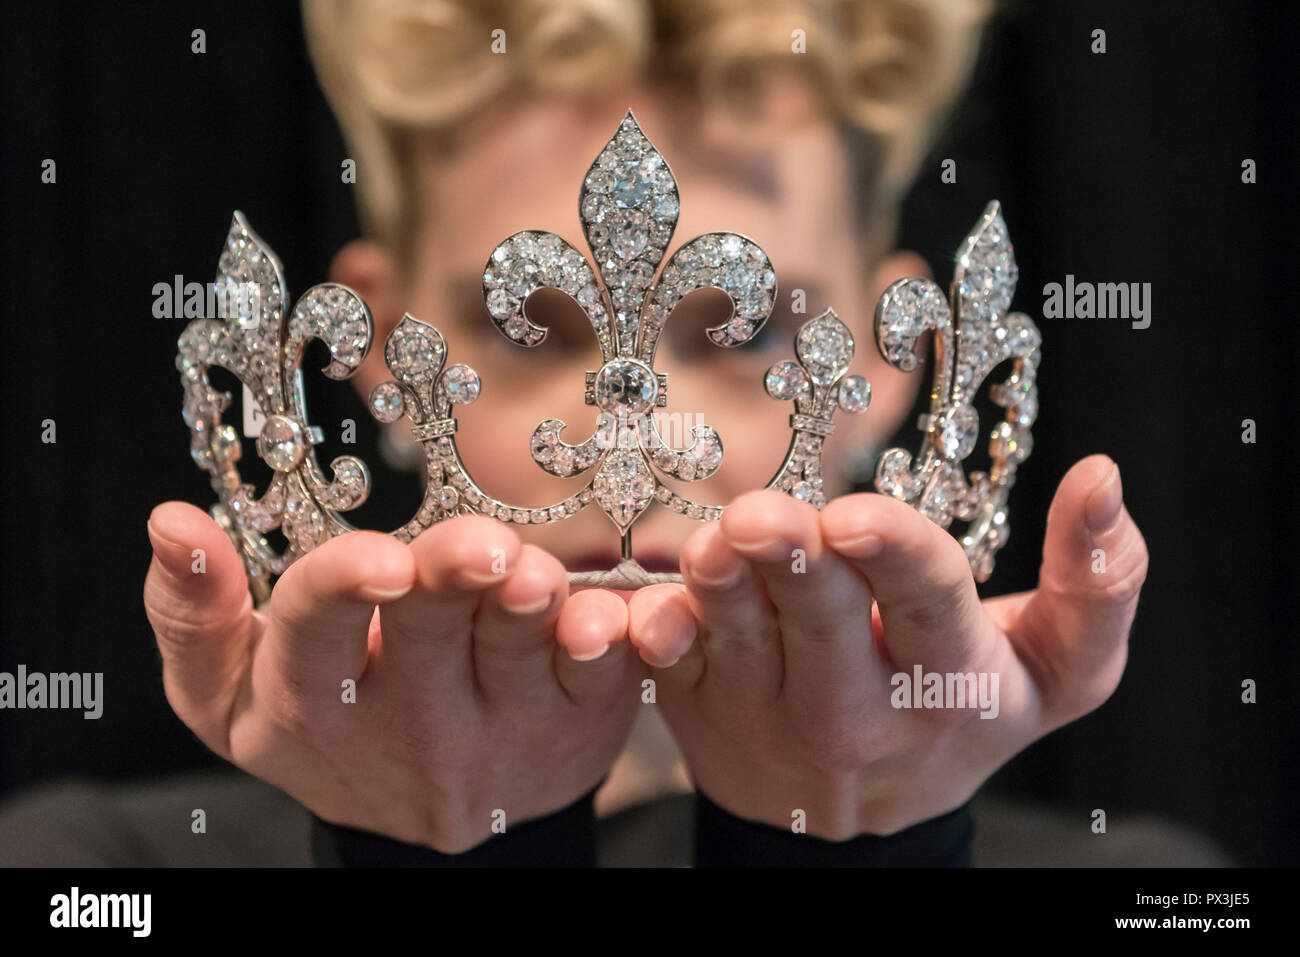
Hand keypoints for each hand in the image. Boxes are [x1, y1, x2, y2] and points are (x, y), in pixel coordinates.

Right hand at [143, 504, 639, 852]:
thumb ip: (192, 616)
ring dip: (531, 609)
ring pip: (519, 650)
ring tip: (535, 578)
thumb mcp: (229, 696)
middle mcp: (410, 718)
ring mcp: (500, 725)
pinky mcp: (576, 721)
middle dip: (451, 581)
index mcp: (314, 698)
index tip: (375, 559)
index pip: (316, 631)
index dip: (344, 588)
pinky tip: (607, 619)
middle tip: (478, 549)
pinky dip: (608, 645)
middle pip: (430, 630)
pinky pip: (600, 681)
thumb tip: (171, 524)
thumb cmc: (325, 725)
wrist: (429, 825)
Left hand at [626, 454, 1147, 838]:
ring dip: (720, 585)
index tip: (854, 516)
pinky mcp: (701, 709)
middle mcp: (855, 706)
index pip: (926, 604)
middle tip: (763, 519)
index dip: (892, 555)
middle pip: (820, 618)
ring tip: (716, 547)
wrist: (862, 819)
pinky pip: (669, 667)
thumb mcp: (1055, 671)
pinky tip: (650, 612)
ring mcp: (768, 712)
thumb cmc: (963, 713)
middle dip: (792, 561)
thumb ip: (1101, 584)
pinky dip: (656, 635)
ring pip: (737, 636)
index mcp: (947, 680)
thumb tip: (1104, 474)